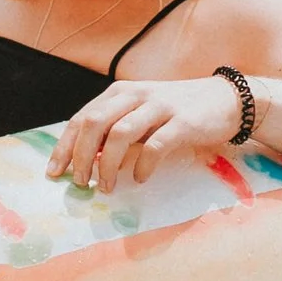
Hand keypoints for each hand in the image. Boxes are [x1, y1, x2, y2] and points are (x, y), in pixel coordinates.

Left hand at [49, 73, 242, 191]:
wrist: (226, 100)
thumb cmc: (178, 111)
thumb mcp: (141, 113)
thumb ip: (116, 128)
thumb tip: (85, 158)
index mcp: (121, 93)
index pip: (82, 118)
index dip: (64, 146)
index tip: (55, 172)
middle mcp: (136, 95)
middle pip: (95, 123)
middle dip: (81, 156)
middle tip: (81, 183)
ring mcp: (159, 107)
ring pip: (120, 134)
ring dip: (108, 165)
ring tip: (107, 187)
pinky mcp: (182, 122)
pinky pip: (155, 146)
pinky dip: (143, 165)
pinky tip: (140, 178)